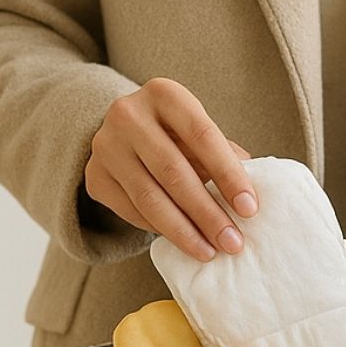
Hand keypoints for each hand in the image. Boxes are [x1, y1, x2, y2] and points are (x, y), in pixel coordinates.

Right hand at [84, 77, 256, 260]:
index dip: (228, 175)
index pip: (202, 136)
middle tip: (233, 242)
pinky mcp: (95, 176)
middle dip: (207, 213)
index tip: (250, 209)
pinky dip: (161, 231)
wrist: (127, 133)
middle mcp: (128, 114)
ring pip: (149, 198)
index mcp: (164, 94)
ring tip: (211, 252)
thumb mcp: (202, 134)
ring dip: (184, 232)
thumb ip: (226, 157)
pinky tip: (186, 243)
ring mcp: (105, 145)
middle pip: (173, 172)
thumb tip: (249, 199)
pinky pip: (132, 211)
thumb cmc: (180, 136)